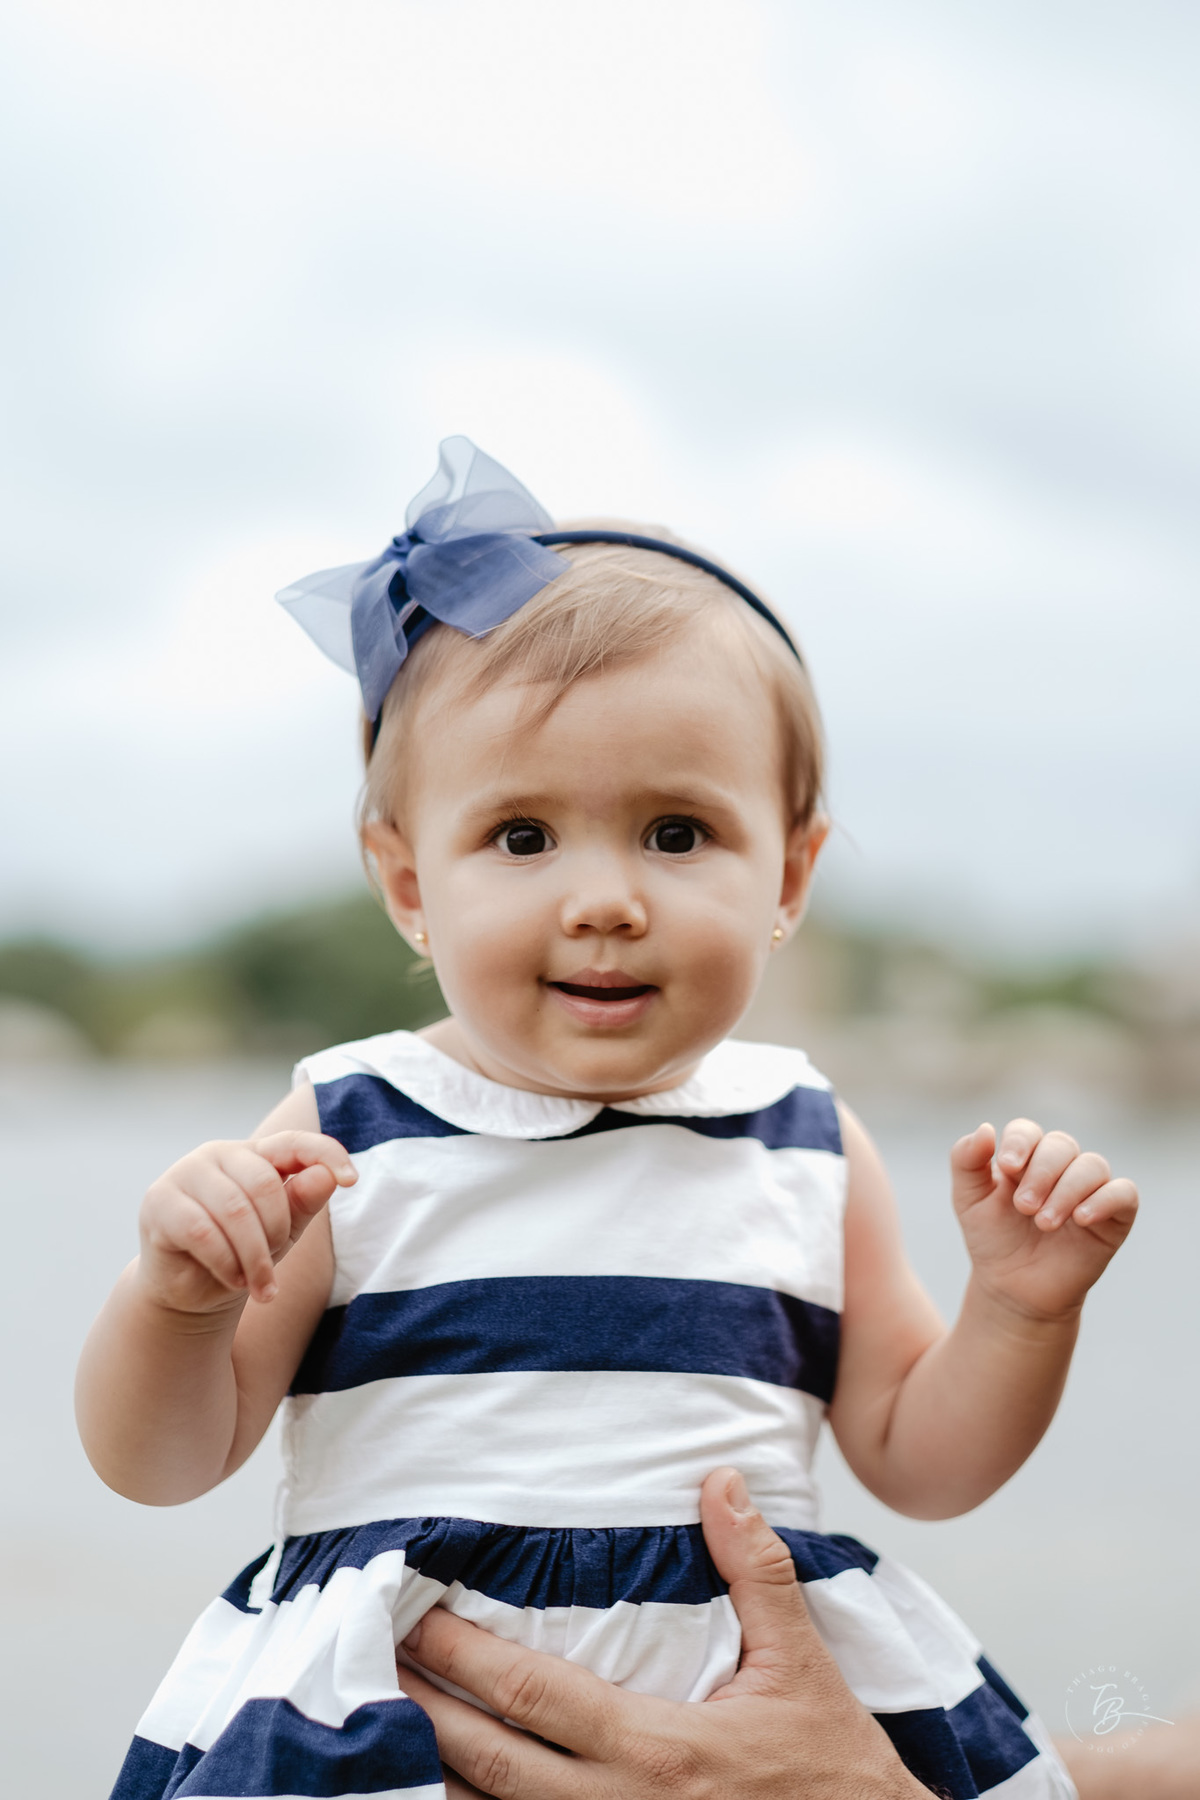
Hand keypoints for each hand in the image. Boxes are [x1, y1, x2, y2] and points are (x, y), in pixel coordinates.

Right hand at [137, 1131, 356, 1313]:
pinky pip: (202, 1231)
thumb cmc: (242, 1253)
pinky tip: (233, 1280)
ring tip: (259, 1284)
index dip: (326, 1154)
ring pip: (235, 1211)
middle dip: (277, 1232)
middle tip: (273, 1266)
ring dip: (254, 1257)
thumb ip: (303, 1202)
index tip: (351, 1179)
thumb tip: (327, 1176)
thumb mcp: (283, 1231)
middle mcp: (217, 1154)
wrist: (190, 1292)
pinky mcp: (158, 1202)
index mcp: (253, 1154)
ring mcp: (184, 1174)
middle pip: (265, 1184)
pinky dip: (226, 1262)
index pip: (294, 1142)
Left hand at [397, 1468, 928, 1797]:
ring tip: (382, 1735)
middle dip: (421, 1717)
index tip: (414, 1621)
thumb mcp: (802, 1661)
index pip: (533, 1697)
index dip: (463, 1659)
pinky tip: (449, 1796)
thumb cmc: (833, 1770)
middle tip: (366, 1671)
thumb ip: (753, 1567)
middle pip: (491, 1767)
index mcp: (660, 1749)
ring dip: (437, 1781)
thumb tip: (719, 1480)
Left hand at [951, 1119, 1136, 1321]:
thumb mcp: (968, 1200)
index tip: (1007, 1166)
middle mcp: (1061, 1167)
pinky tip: (1081, 1218)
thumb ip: (966, 1160)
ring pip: (1092, 1165)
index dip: (1019, 1142)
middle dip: (1041, 1173)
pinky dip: (1105, 1199)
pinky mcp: (1115, 1216)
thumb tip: (985, 1128)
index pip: (1027, 1131)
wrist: (1015, 1289)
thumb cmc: (993, 1240)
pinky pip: (1124, 1193)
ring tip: (1044, 1223)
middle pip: (1061, 1144)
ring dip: (1067, 1190)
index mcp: (1025, 1157)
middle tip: (1023, 1208)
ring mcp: (1090, 1189)